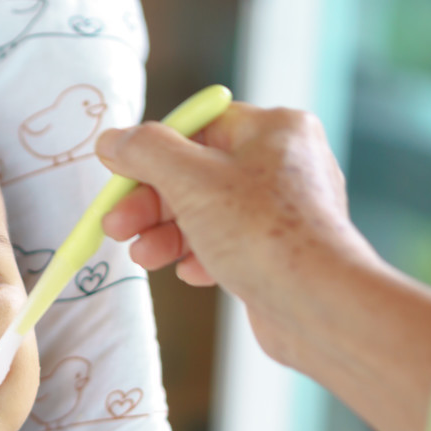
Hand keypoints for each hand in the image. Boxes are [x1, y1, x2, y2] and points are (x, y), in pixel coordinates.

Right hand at [96, 103, 380, 362]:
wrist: (318, 305)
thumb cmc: (262, 232)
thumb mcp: (190, 179)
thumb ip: (145, 153)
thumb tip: (112, 140)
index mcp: (274, 129)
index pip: (198, 126)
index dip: (151, 152)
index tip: (117, 177)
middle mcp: (285, 163)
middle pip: (197, 172)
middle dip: (150, 203)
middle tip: (115, 226)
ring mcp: (285, 210)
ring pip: (209, 212)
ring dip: (167, 234)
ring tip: (143, 257)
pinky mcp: (281, 251)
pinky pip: (229, 243)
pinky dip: (201, 255)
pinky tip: (190, 273)